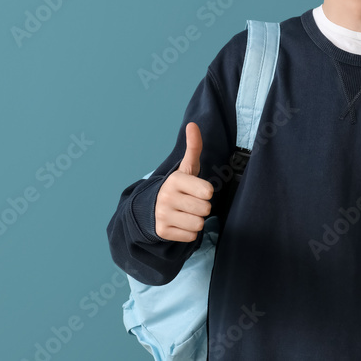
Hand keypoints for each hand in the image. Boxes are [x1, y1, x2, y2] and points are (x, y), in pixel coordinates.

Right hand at [154, 122, 213, 241]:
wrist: (152, 207)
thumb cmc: (178, 186)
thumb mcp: (186, 168)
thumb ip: (193, 147)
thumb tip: (192, 124)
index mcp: (175, 180)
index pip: (208, 192)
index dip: (205, 192)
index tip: (196, 190)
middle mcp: (166, 197)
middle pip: (205, 209)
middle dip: (202, 208)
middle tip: (191, 203)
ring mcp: (163, 215)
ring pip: (198, 224)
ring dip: (196, 221)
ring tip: (186, 213)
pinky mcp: (162, 232)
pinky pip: (191, 236)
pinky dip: (188, 232)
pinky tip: (180, 223)